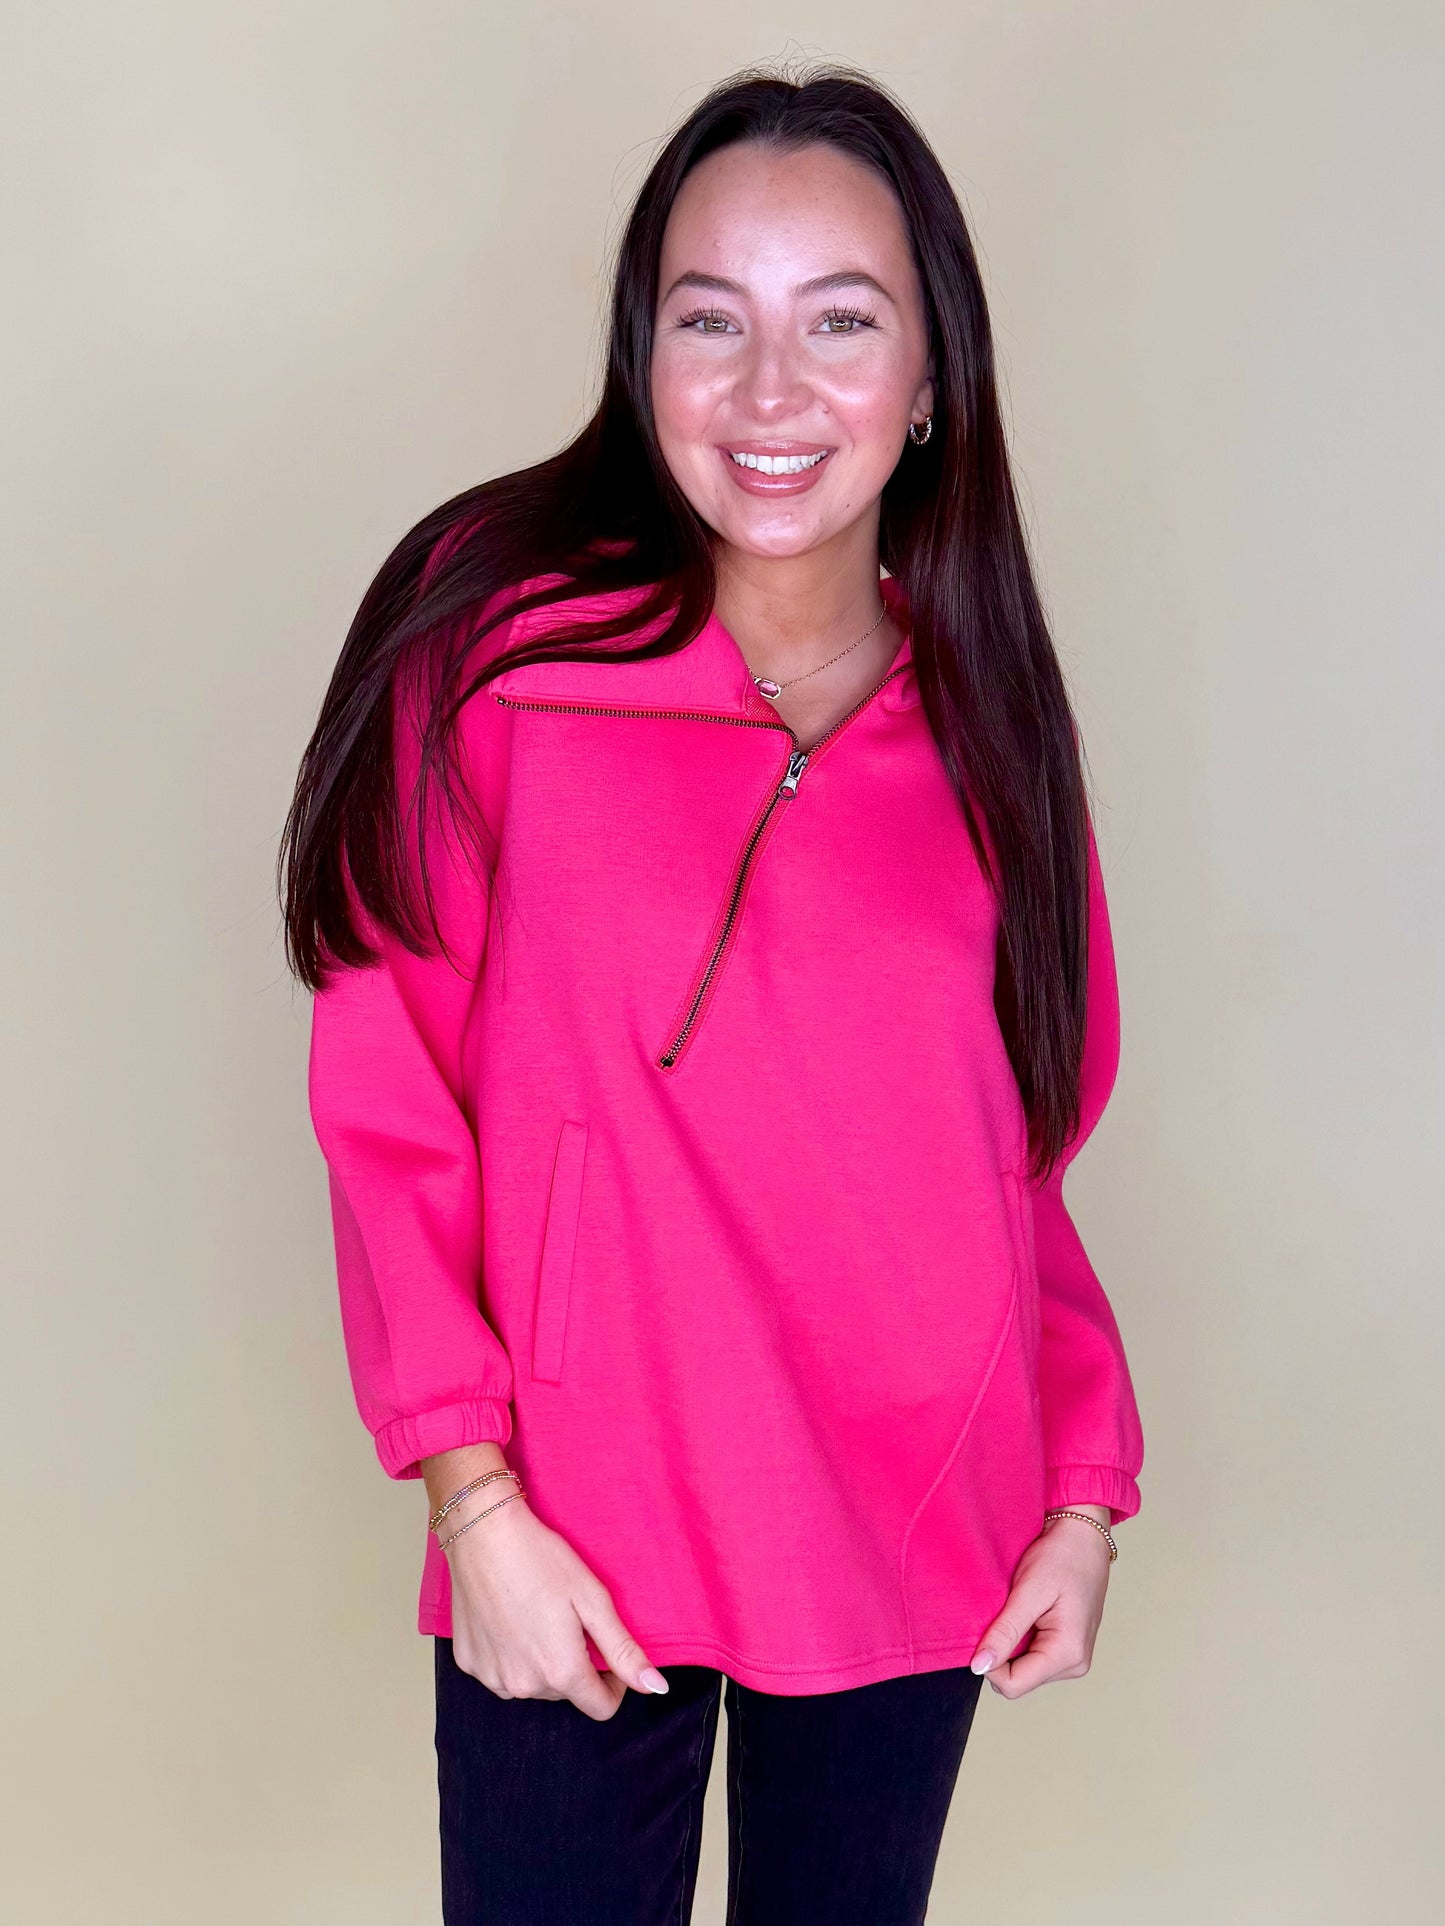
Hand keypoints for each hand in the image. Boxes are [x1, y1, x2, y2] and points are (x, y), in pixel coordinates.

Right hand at [443, 1491, 669, 1719]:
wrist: (482, 1533)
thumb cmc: (541, 1560)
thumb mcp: (593, 1599)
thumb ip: (624, 1650)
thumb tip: (656, 1688)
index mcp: (560, 1672)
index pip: (601, 1707)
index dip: (614, 1683)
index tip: (608, 1652)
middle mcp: (524, 1685)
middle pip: (566, 1693)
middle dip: (574, 1665)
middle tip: (569, 1620)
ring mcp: (491, 1677)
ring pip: (532, 1685)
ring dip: (542, 1664)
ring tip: (539, 1616)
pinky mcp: (468, 1663)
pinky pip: (500, 1673)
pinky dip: (510, 1656)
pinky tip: (510, 1619)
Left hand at [969, 1507, 1113, 1698]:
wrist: (1084, 1536)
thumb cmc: (1062, 1557)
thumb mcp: (1029, 1591)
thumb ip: (1005, 1632)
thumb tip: (979, 1667)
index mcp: (1068, 1654)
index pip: (1013, 1685)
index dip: (989, 1663)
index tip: (984, 1629)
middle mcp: (1075, 1664)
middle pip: (1018, 1679)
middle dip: (1001, 1652)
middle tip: (1003, 1613)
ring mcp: (1073, 1658)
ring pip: (1023, 1669)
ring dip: (1011, 1643)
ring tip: (1018, 1609)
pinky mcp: (1068, 1649)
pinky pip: (1033, 1656)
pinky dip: (1021, 1638)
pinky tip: (1025, 1612)